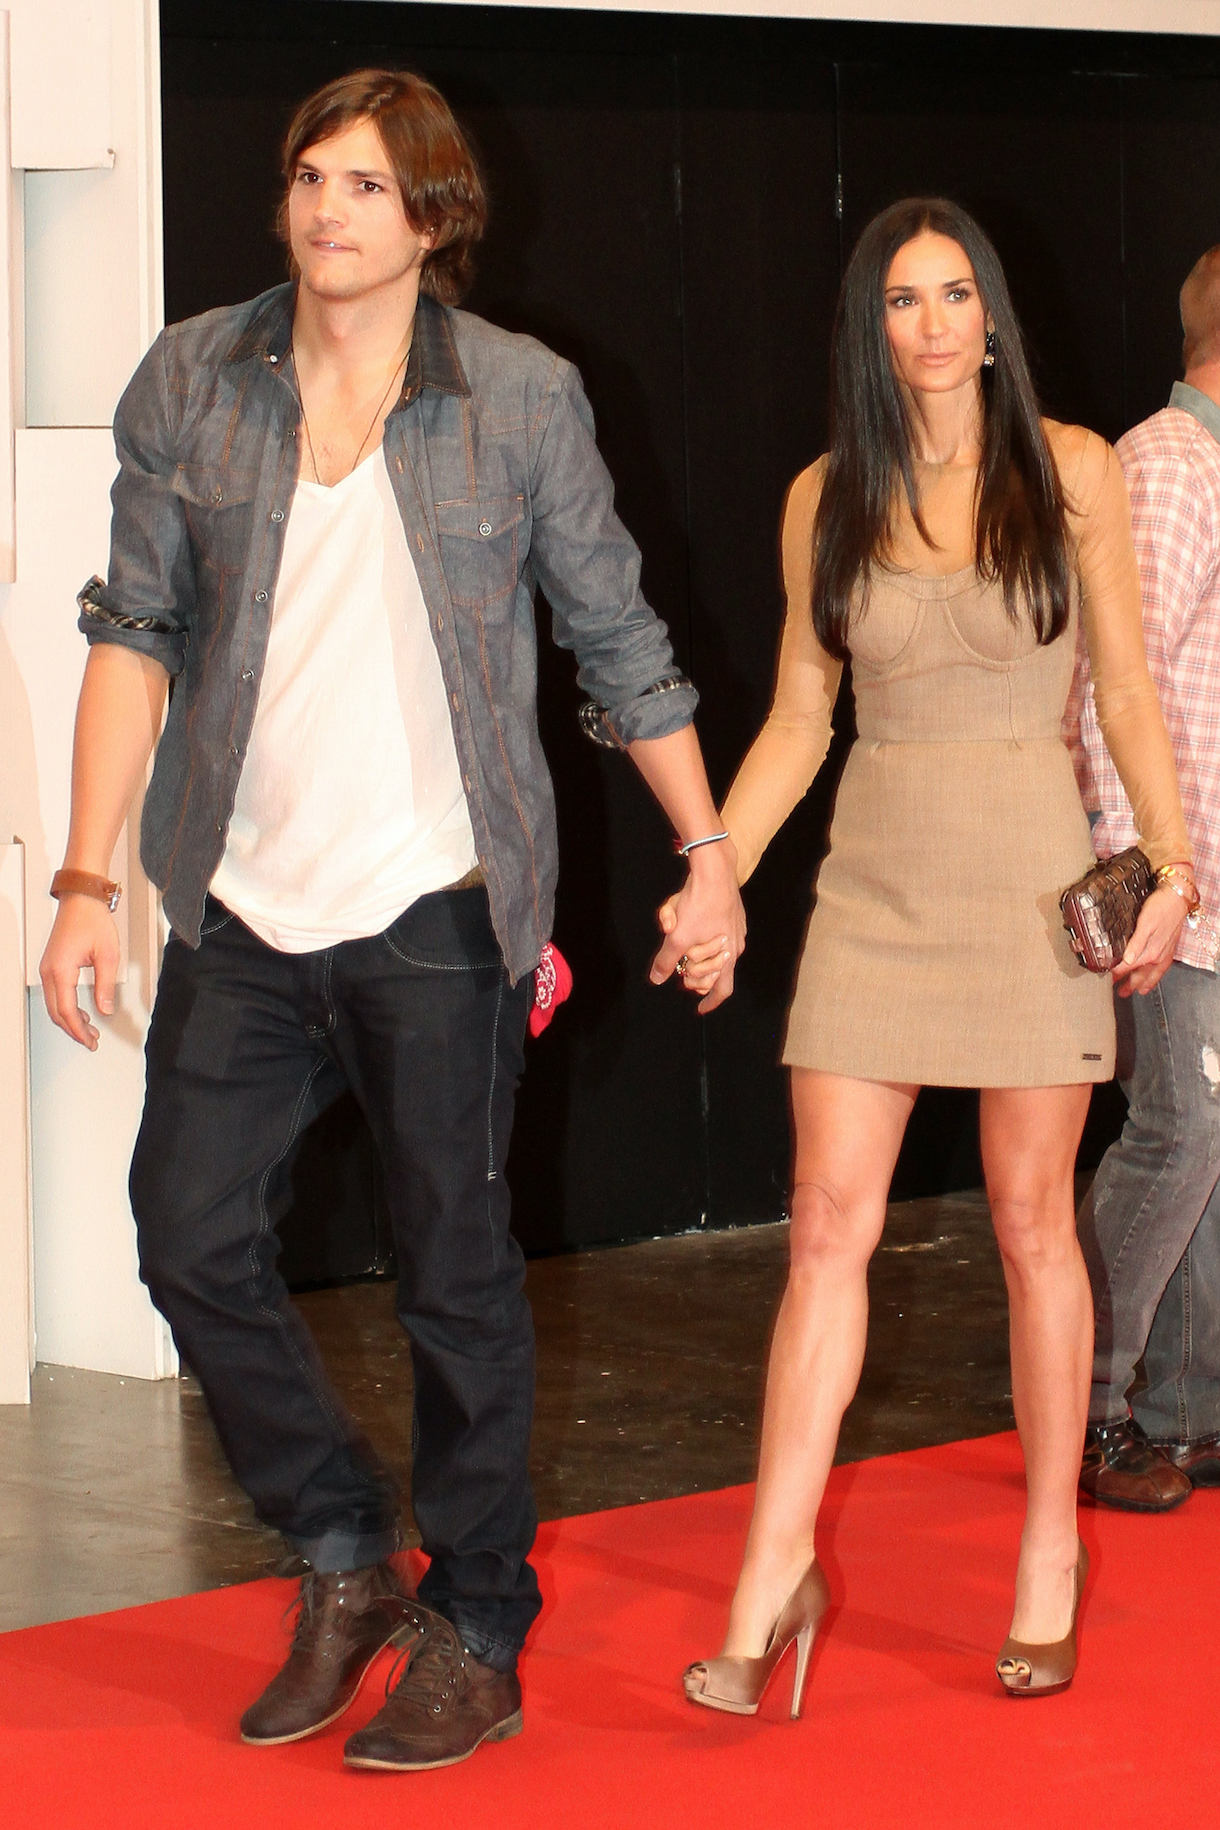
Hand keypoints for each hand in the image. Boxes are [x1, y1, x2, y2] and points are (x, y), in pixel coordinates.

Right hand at [39, 894, 119, 1047]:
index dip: (79, 1031)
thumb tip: (105, 1009)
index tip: (91, 1041)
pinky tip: (81, 1013)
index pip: (67, 1011)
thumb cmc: (93, 920)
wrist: (82, 900)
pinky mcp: (51, 965)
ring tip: (89, 1030)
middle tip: (91, 1041)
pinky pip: (55, 994)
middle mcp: (49, 971)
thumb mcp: (108, 955)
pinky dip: (66, 1007)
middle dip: (74, 1030)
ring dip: (70, 1020)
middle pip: (57, 1012)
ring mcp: (47, 968)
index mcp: (61, 971)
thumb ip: (106, 985)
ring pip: (53, 1005)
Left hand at [649, 840, 745, 1013]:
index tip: (698, 1008)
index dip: (710, 1002)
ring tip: (677, 932)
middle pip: (714, 971)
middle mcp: (735, 946)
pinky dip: (697, 932)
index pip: (722, 989)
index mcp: (728, 957)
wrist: (715, 870)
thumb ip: (666, 961)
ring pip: (711, 950)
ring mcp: (735, 929)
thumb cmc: (700, 905)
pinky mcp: (730, 914)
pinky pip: (712, 932)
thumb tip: (657, 980)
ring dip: (693, 948)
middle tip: (680, 969)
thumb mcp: (678, 937)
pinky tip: (683, 917)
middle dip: (695, 973)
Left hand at [1111, 883, 1188, 996]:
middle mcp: (1158, 956)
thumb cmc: (1160, 907)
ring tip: (1138, 990)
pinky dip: (1156, 974)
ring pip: (1153, 974)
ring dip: (1144, 983)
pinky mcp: (1169, 948)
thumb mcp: (1145, 924)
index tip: (1108, 978)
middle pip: (1142, 975)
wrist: (1177, 898)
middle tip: (1121, 993)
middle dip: (1131, 984)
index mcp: (1150, 952)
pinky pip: (1161, 968)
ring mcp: (1165, 953)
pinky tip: (1153, 973)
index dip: (1118, 973)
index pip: (1129, 967)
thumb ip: (1136, 943)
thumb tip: (1127, 961)